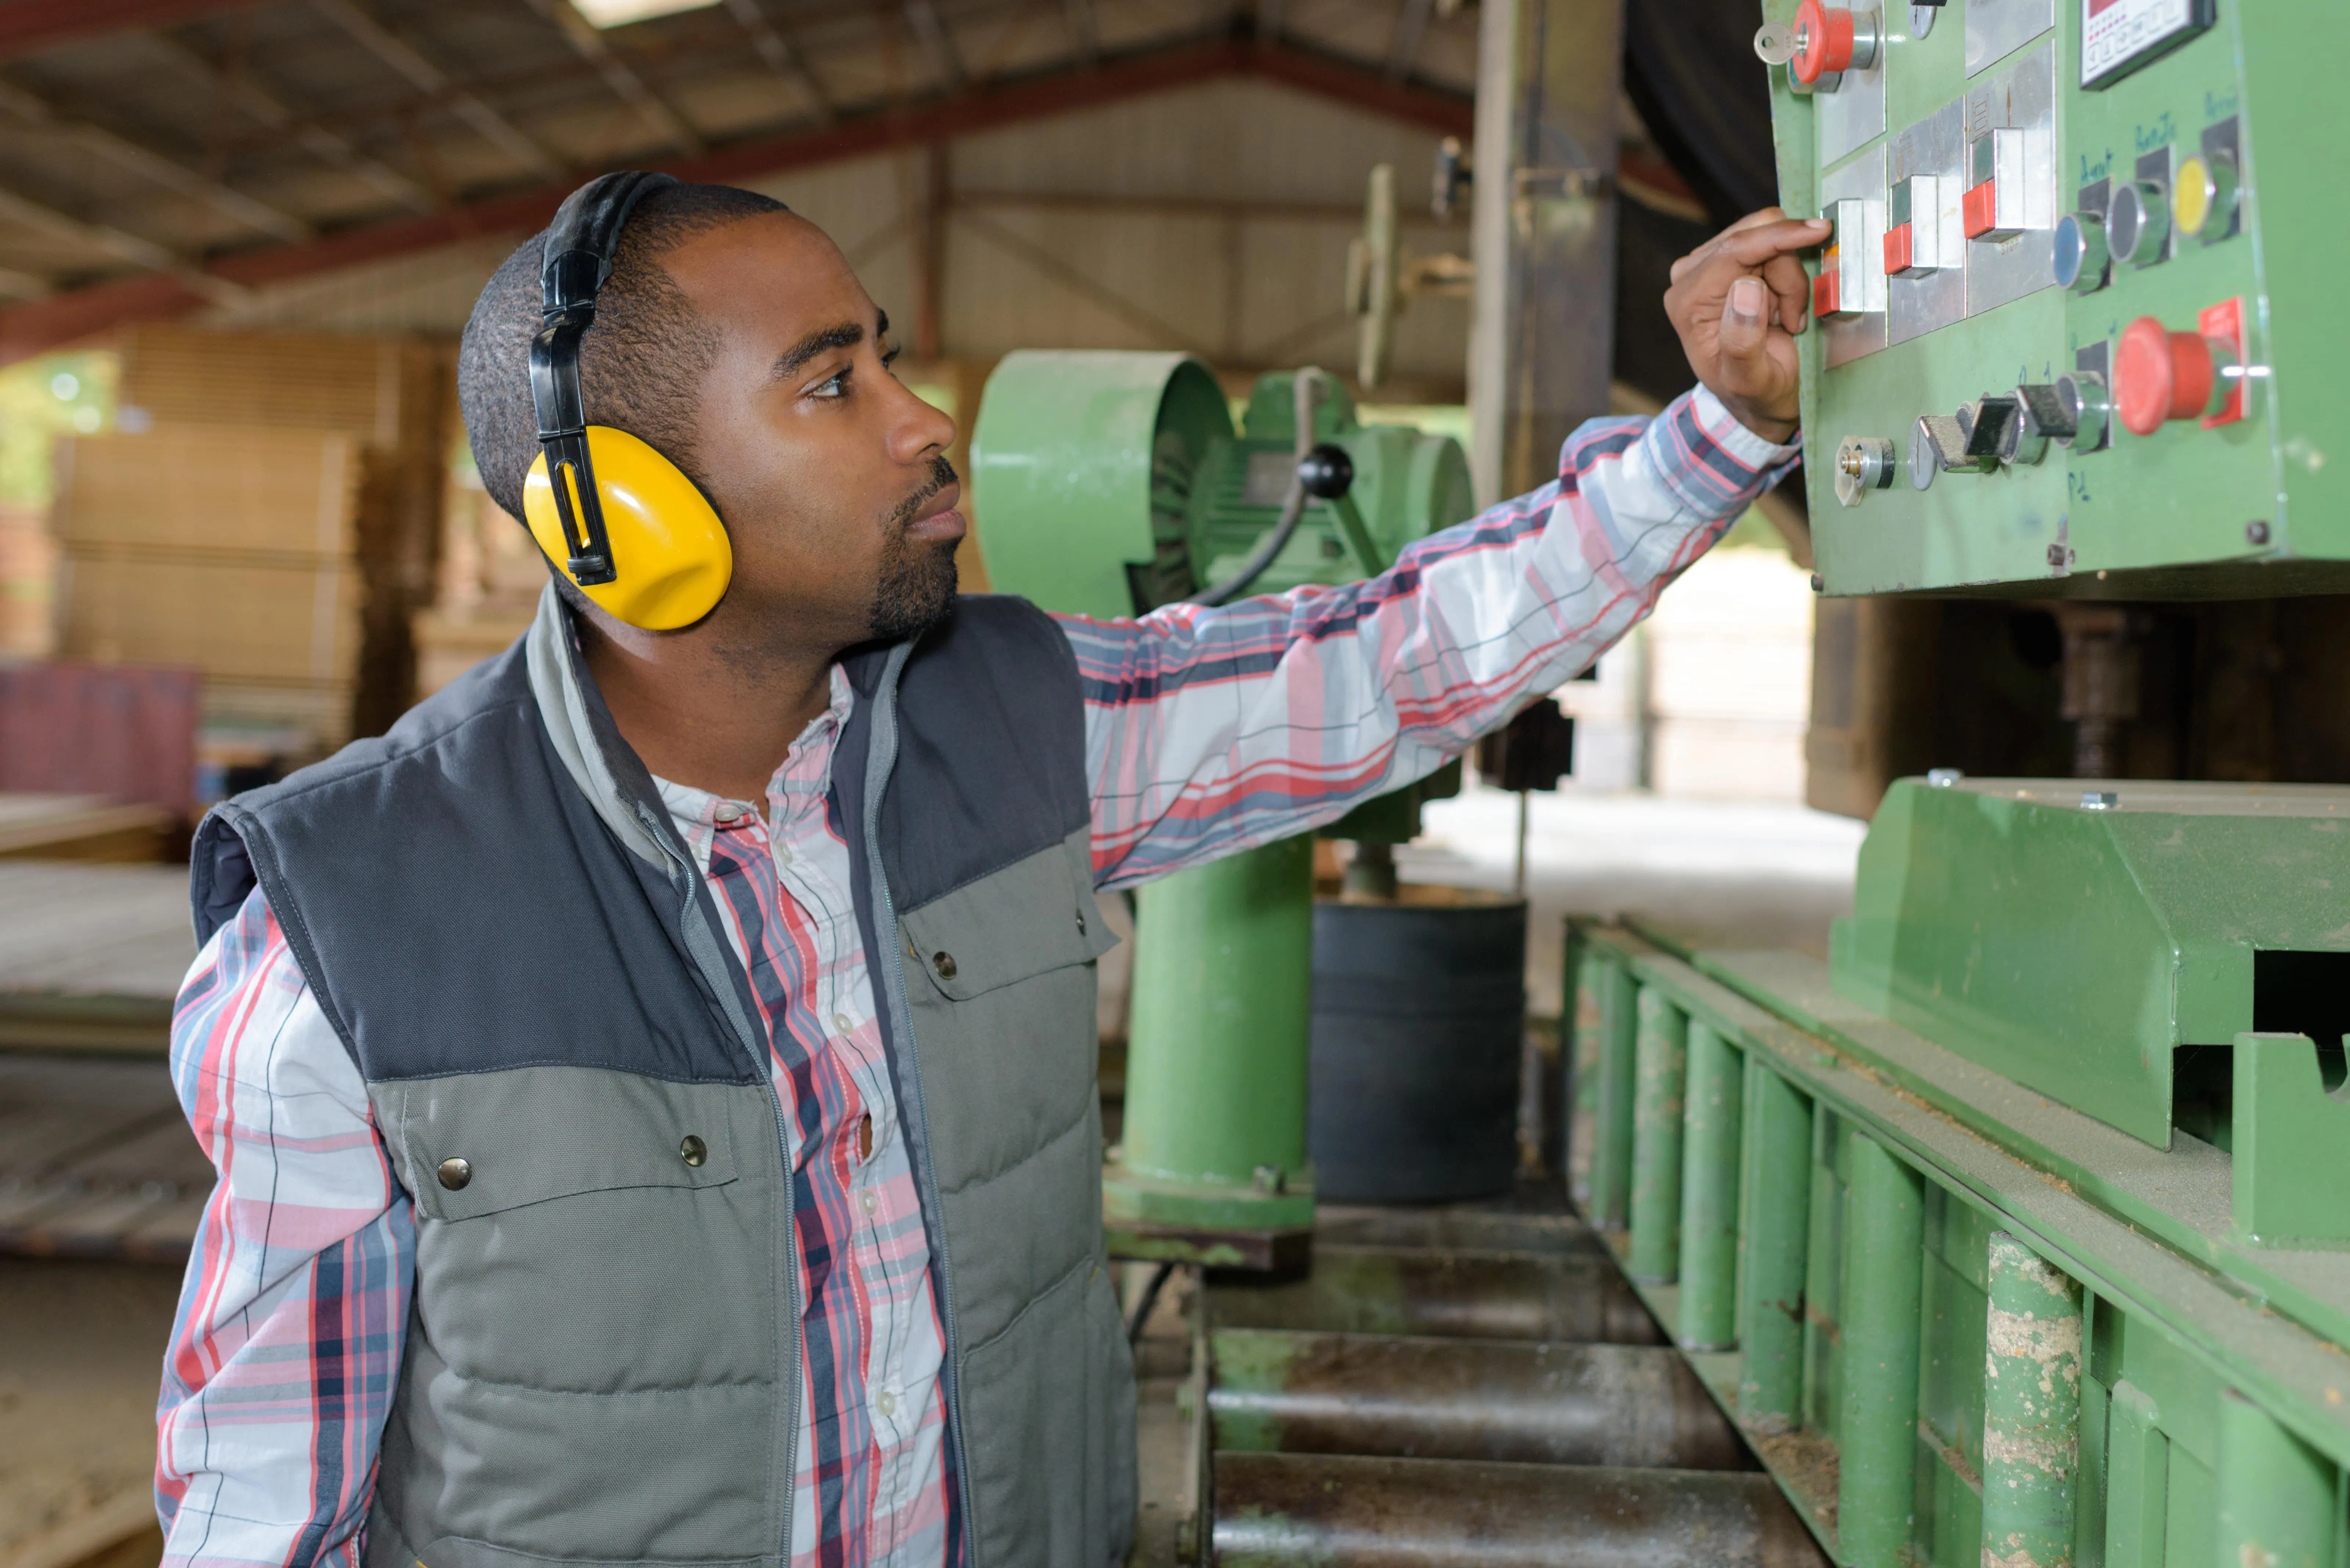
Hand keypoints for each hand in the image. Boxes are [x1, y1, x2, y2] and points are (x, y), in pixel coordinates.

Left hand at [1664, 207, 1830, 444]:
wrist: (1756, 399)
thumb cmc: (1754, 394)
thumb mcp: (1750, 381)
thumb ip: (1743, 341)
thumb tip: (1746, 286)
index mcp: (1688, 301)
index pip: (1735, 250)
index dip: (1780, 237)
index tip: (1820, 231)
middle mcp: (1691, 275)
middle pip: (1755, 237)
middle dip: (1788, 275)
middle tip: (1792, 319)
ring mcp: (1710, 264)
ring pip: (1769, 236)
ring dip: (1790, 280)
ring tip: (1786, 320)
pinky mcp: (1732, 261)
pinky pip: (1774, 245)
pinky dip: (1788, 276)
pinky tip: (1781, 308)